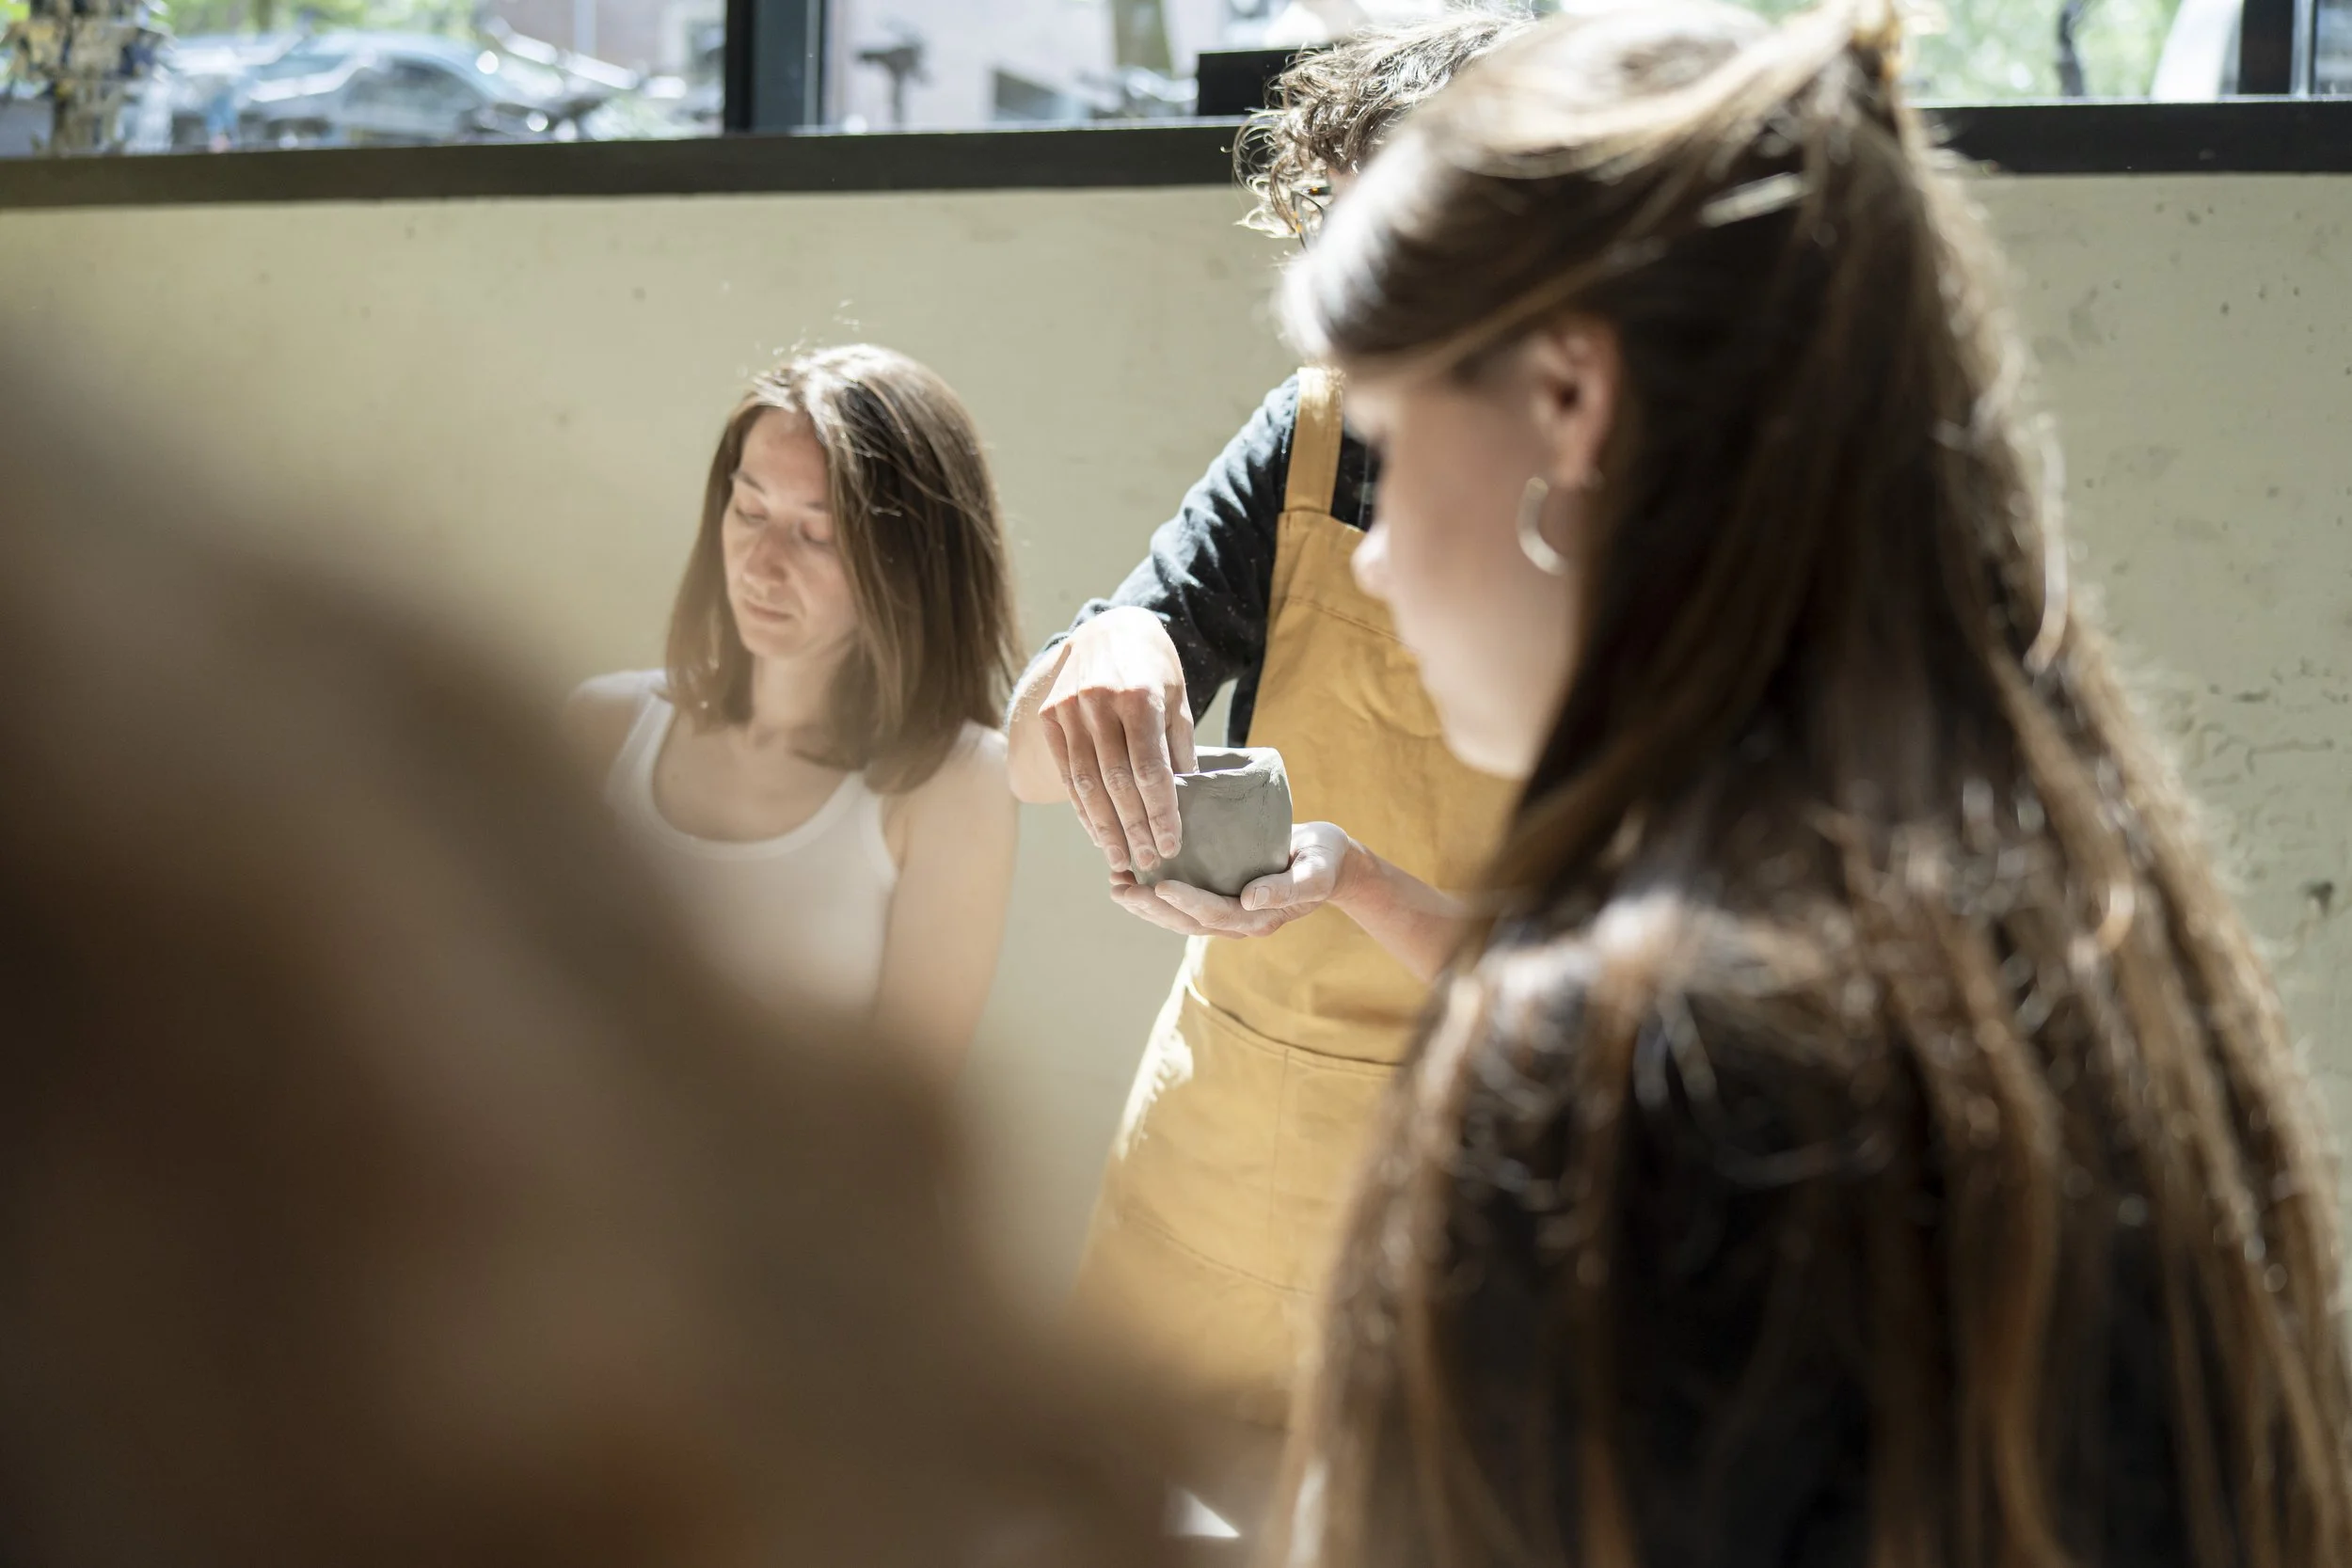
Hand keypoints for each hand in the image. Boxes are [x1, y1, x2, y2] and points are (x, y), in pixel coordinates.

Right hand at [1040, 607, 1197, 874]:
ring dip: (1104, 827)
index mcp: (1139, 696)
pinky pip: (1066, 772)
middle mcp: (1099, 702)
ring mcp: (1069, 709)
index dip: (1160, 812)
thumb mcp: (1177, 699)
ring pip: (1086, 782)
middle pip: (1116, 782)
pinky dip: (1081, 807)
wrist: (1109, 628)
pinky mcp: (1049, 716)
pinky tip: (1096, 831)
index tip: (1171, 844)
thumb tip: (1185, 802)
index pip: (1150, 769)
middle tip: (1147, 861)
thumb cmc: (1153, 668)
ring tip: (1120, 857)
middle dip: (1133, 827)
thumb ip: (1178, 748)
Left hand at [1107, 823, 1352, 939]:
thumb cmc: (1324, 859)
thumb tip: (1249, 900)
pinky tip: (1134, 878)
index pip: (1216, 913)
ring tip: (1117, 885)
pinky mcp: (1221, 899)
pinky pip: (1183, 905)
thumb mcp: (1316, 870)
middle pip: (1188, 922)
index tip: (1160, 885)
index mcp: (1261, 917)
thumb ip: (1287, 888)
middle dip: (1151, 907)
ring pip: (1179, 918)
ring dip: (1146, 905)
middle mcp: (1240, 922)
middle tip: (1120, 888)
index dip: (1187, 901)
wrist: (1331, 861)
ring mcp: (1229, 914)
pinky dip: (1156, 895)